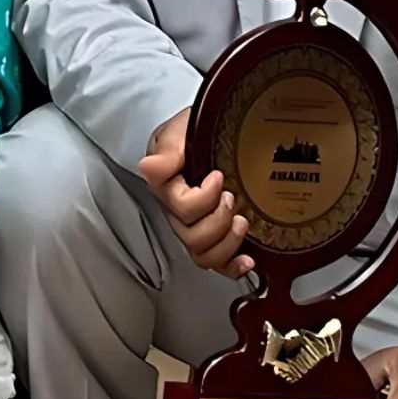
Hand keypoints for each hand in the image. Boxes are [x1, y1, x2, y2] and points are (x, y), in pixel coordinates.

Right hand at [134, 125, 250, 278]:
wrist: (209, 131)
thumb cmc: (191, 132)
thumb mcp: (178, 132)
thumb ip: (167, 152)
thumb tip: (149, 167)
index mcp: (167, 189)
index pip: (181, 209)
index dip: (203, 198)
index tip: (217, 176)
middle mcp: (178, 214)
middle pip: (193, 238)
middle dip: (219, 219)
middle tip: (232, 196)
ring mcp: (196, 227)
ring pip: (204, 255)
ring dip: (228, 241)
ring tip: (241, 220)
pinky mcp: (215, 237)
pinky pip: (219, 265)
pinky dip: (233, 267)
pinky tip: (248, 260)